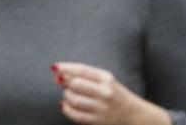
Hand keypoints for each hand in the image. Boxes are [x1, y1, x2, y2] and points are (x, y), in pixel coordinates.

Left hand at [53, 62, 168, 124]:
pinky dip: (66, 109)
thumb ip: (84, 76)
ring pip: (74, 100)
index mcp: (107, 78)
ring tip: (68, 94)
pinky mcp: (97, 120)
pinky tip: (66, 105)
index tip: (54, 67)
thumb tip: (59, 74)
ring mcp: (101, 107)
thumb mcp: (104, 79)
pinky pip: (75, 114)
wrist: (130, 112)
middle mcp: (105, 92)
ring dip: (66, 96)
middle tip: (62, 83)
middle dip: (65, 83)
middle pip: (76, 84)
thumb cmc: (113, 93)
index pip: (83, 70)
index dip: (67, 68)